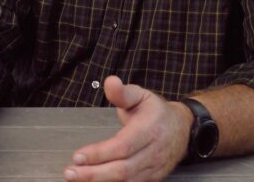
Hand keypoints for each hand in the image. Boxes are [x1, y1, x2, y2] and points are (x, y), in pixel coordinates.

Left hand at [63, 76, 191, 181]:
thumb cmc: (157, 112)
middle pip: (122, 169)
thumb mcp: (140, 95)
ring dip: (99, 181)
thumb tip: (110, 82)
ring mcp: (154, 167)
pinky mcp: (152, 178)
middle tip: (70, 172)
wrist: (183, 128)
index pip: (123, 146)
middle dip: (94, 173)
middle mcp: (153, 151)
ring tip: (76, 177)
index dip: (100, 153)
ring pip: (126, 180)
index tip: (78, 156)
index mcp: (150, 129)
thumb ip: (122, 92)